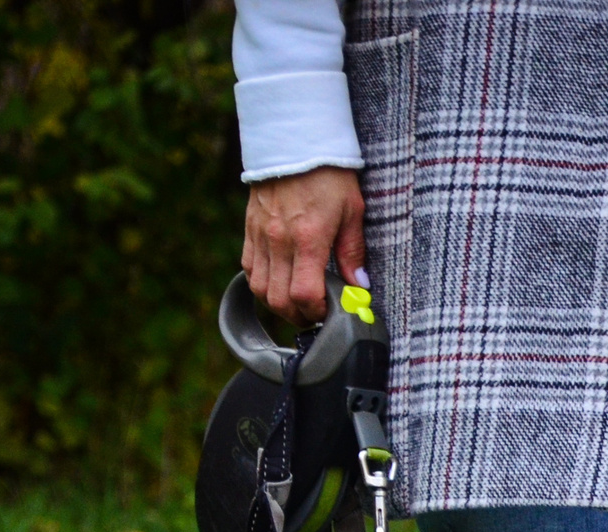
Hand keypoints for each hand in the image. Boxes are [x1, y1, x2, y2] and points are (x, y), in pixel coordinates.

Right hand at [243, 168, 365, 324]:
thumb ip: (353, 252)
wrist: (294, 140)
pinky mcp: (250, 228)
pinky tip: (279, 281)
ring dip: (277, 304)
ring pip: (259, 289)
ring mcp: (261, 235)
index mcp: (308, 238)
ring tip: (296, 302)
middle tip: (314, 314)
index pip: (304, 295)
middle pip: (278, 300)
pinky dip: (261, 283)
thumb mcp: (352, 211)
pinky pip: (249, 268)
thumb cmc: (328, 174)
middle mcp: (279, 241)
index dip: (316, 312)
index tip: (328, 311)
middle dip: (298, 315)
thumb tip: (359, 287)